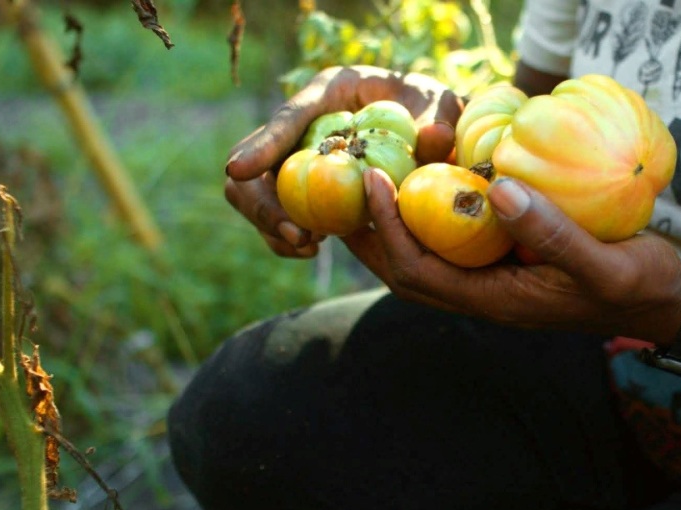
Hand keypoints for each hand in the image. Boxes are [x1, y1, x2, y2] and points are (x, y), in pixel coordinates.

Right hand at [224, 66, 462, 256]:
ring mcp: (294, 154)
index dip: (262, 145)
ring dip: (269, 224)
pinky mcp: (299, 184)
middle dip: (263, 203)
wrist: (424, 123)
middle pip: (254, 161)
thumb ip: (440, 121)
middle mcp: (302, 122)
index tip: (239, 171)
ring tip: (308, 246)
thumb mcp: (441, 106)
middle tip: (301, 235)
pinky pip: (273, 213)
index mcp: (330, 90)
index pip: (288, 117)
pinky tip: (311, 247)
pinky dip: (283, 235)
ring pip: (253, 192)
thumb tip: (433, 137)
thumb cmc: (429, 106)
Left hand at [343, 168, 680, 344]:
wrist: (664, 300)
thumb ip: (553, 233)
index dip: (388, 229)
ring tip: (382, 174)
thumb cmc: (637, 287)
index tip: (373, 180)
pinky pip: (459, 238)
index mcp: (497, 301)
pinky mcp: (510, 260)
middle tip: (350, 184)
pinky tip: (438, 174)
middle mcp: (486, 292)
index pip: (419, 270)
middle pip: (408, 268)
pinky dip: (438, 208)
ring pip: (429, 252)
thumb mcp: (604, 264)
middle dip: (373, 232)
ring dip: (400, 218)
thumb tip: (500, 188)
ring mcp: (495, 278)